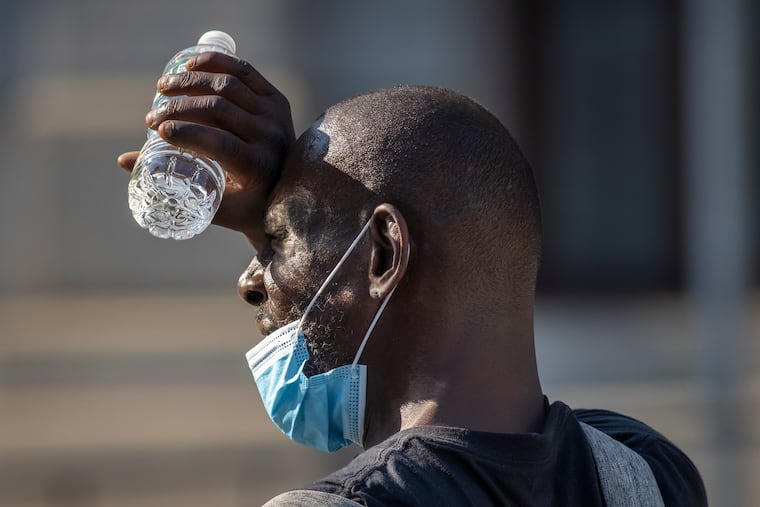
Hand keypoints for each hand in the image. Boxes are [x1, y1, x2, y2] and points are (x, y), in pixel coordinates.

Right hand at [117, 52, 294, 247]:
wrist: (290, 195)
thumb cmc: (247, 207)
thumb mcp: (214, 205)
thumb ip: (172, 185)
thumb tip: (123, 160)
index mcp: (258, 167)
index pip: (220, 142)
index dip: (187, 132)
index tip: (157, 130)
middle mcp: (271, 138)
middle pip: (219, 109)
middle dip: (179, 108)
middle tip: (151, 118)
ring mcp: (275, 116)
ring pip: (228, 86)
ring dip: (190, 82)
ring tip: (162, 89)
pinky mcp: (276, 101)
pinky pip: (245, 72)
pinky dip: (216, 63)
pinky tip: (190, 65)